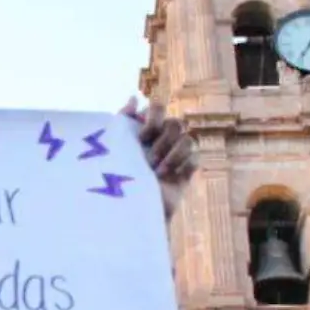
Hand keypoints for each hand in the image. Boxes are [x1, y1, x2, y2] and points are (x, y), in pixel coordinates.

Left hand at [122, 97, 197, 220]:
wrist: (126, 211)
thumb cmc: (114, 179)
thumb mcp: (114, 147)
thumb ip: (122, 121)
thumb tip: (133, 98)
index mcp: (144, 130)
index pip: (157, 108)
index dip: (154, 118)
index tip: (142, 136)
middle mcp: (161, 141)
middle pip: (176, 123)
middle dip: (163, 141)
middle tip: (148, 160)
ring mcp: (175, 157)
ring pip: (187, 140)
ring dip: (172, 155)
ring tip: (156, 172)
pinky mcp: (184, 174)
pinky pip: (195, 159)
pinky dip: (183, 165)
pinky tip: (168, 177)